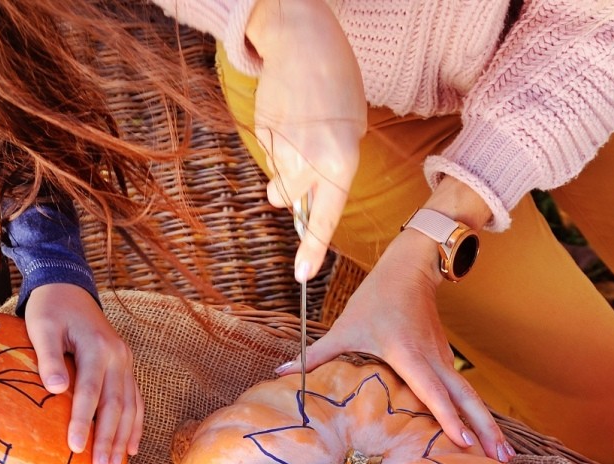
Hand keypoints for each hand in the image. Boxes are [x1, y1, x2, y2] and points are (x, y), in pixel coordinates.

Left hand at [23, 284, 141, 463]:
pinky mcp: (127, 369)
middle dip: (108, 440)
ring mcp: (127, 364)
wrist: (70, 289)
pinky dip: (135, 427)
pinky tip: (131, 449)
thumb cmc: (51, 310)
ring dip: (122, 440)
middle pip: (116, 406)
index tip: (75, 447)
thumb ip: (48, 357)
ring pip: (130, 408)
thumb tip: (55, 389)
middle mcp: (119, 357)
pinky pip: (136, 402)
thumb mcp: (41, 326)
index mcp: (98, 347)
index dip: (84, 421)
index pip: (91, 391)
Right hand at [245, 0, 365, 280]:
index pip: (325, 219)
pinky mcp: (260, 134)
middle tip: (303, 162)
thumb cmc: (337, 81)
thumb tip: (295, 199)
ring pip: (277, 182)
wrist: (302, 37)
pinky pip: (267, 156)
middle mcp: (309, 162)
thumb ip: (333, 170)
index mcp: (341, 164)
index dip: (312, 249)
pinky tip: (287, 117)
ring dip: (284, 172)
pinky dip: (275, 146)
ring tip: (297, 136)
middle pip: (292, 201)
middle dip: (294, 193)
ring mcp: (280, 149)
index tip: (302, 275)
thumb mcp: (353, 129)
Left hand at [278, 230, 513, 460]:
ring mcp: (444, 361)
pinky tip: (487, 439)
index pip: (431, 391)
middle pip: (465, 399)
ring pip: (471, 398)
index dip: (446, 417)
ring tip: (504, 456)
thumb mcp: (343, 328)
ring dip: (489, 426)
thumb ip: (313, 356)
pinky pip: (464, 394)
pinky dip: (478, 416)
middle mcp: (433, 360)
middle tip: (503, 459)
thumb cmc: (374, 299)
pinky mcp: (447, 363)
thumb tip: (276, 374)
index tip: (463, 442)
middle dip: (485, 430)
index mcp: (408, 354)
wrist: (412, 267)